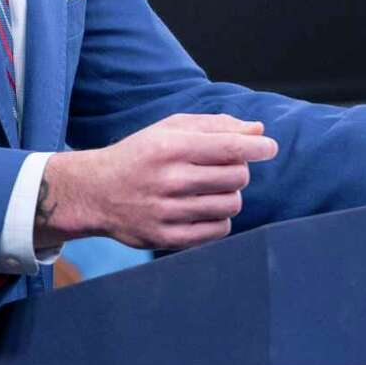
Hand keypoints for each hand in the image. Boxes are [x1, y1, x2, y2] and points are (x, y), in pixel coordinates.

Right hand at [35, 114, 277, 250]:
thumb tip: (258, 129)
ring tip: (211, 188)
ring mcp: (167, 212)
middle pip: (237, 176)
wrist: (96, 192)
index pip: (229, 147)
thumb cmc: (142, 154)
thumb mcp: (170, 128)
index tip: (269, 147)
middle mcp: (169, 180)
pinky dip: (220, 218)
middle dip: (239, 170)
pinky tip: (203, 208)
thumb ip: (215, 126)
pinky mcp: (167, 238)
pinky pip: (219, 230)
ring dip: (230, 194)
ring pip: (231, 204)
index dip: (258, 146)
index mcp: (170, 147)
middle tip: (222, 168)